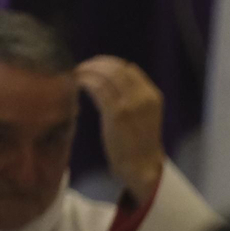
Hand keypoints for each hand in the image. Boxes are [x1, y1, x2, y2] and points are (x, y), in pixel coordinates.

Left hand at [76, 56, 164, 201]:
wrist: (141, 167)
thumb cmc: (139, 143)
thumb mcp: (144, 115)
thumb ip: (133, 97)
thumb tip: (108, 80)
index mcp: (152, 95)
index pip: (129, 68)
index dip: (110, 63)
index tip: (95, 66)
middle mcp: (144, 96)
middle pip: (117, 68)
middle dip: (96, 64)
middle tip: (81, 68)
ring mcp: (131, 104)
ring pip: (106, 75)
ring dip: (88, 70)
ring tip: (77, 74)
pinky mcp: (116, 113)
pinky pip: (98, 88)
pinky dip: (85, 81)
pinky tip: (78, 83)